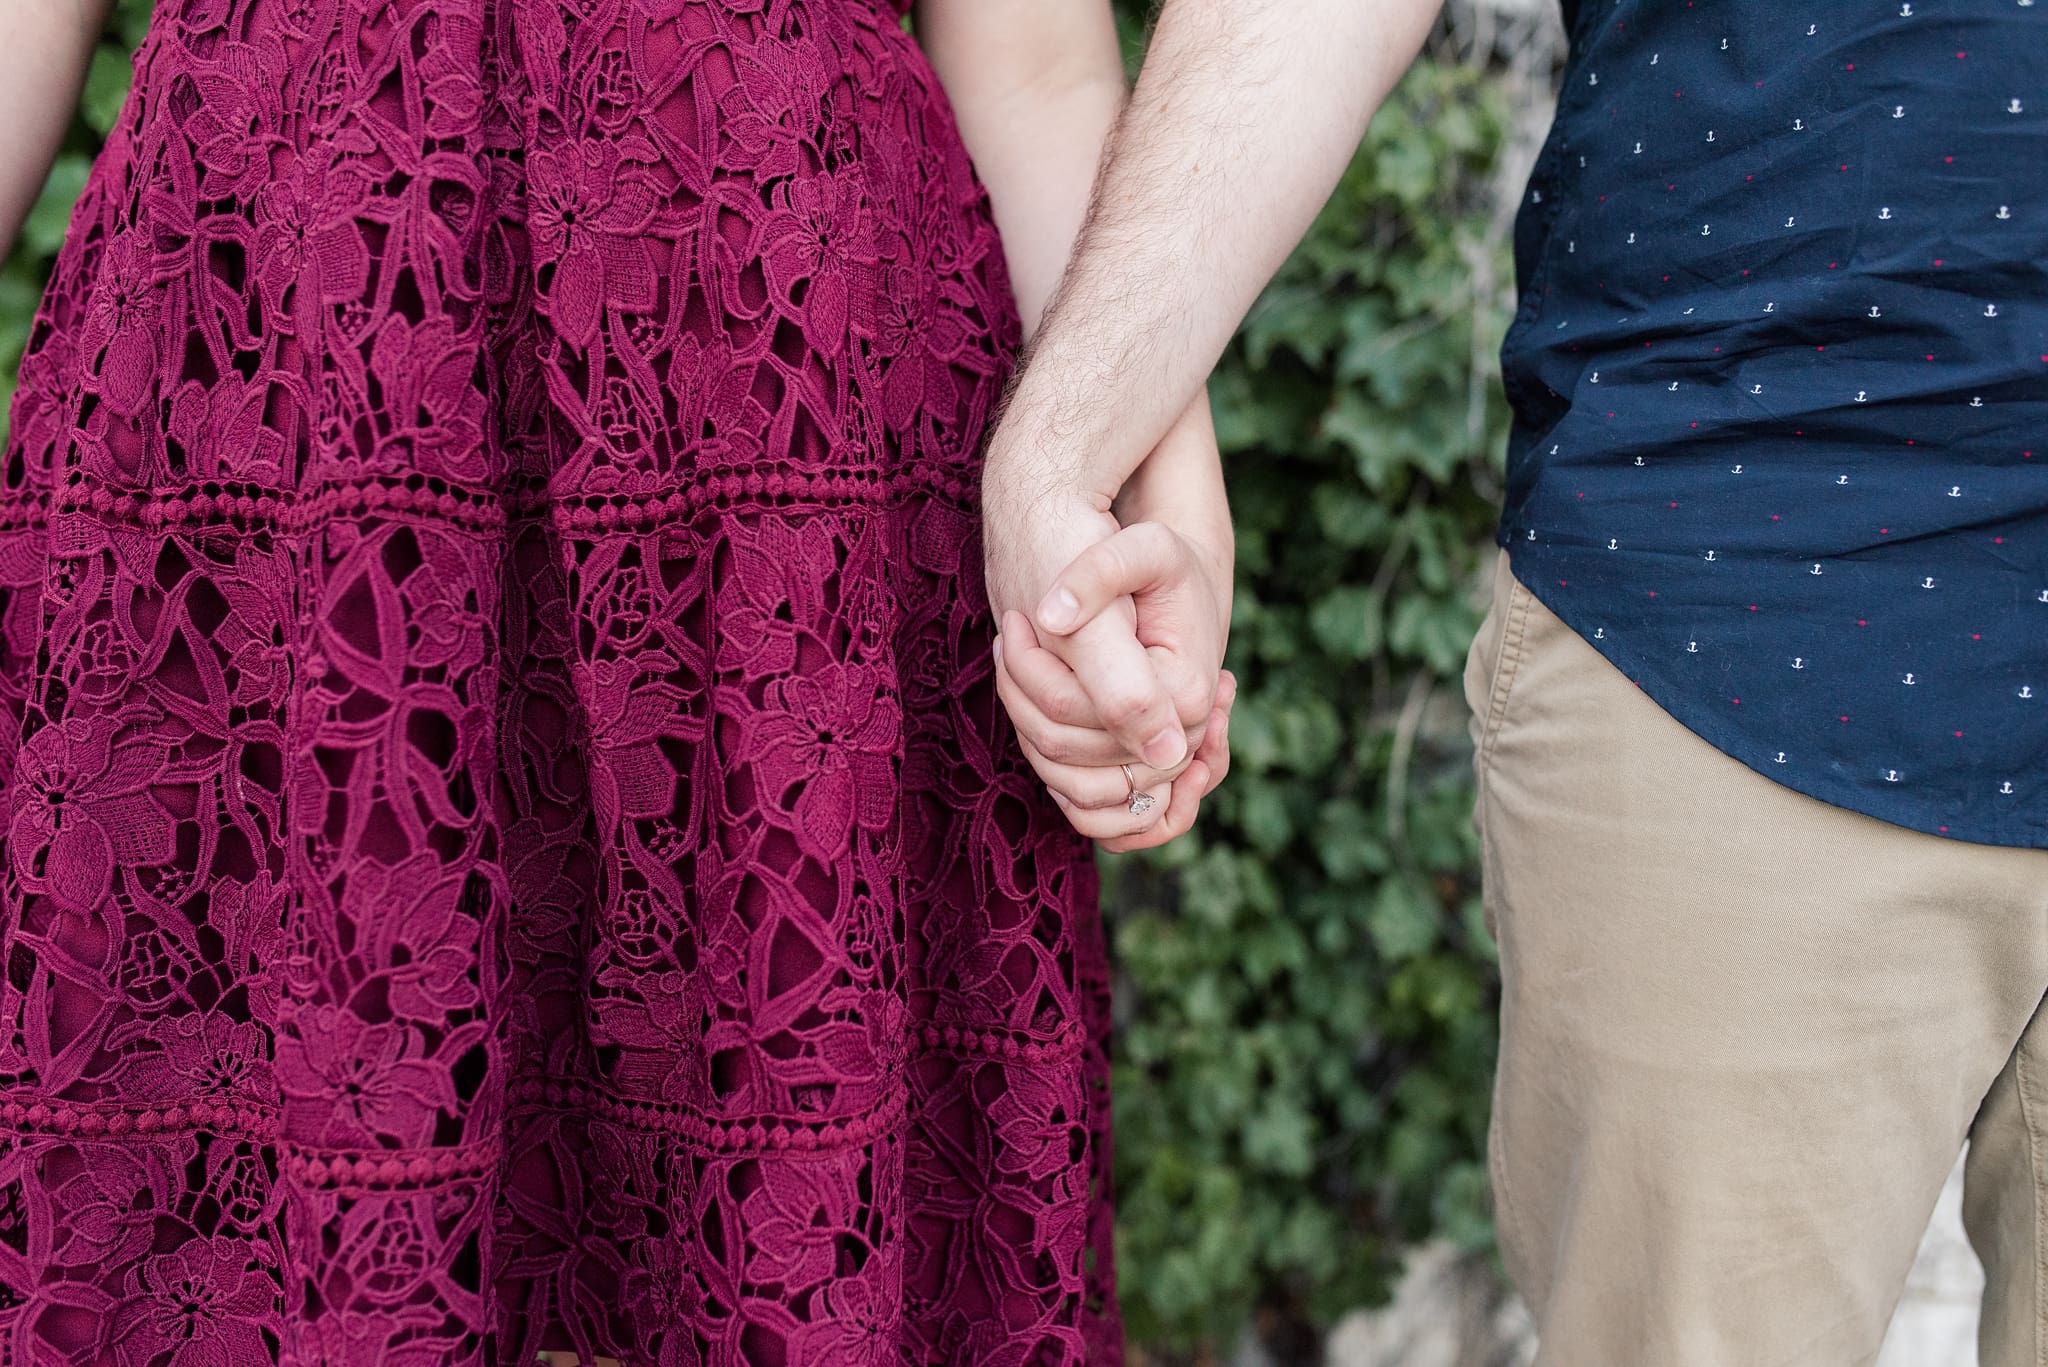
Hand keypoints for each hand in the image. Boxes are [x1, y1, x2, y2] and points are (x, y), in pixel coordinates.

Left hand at [994, 518, 1234, 849]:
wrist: (1181, 589)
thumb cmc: (1162, 565)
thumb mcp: (1142, 547)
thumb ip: (1100, 576)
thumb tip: (1052, 621)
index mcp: (1184, 695)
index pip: (1075, 706)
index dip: (1030, 670)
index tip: (1015, 620)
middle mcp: (1181, 743)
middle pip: (1066, 750)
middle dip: (1020, 696)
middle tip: (1007, 634)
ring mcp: (1161, 765)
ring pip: (1068, 784)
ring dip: (1025, 727)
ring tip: (1013, 663)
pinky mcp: (1139, 770)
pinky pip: (1084, 802)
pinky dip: (1046, 761)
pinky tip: (1029, 700)